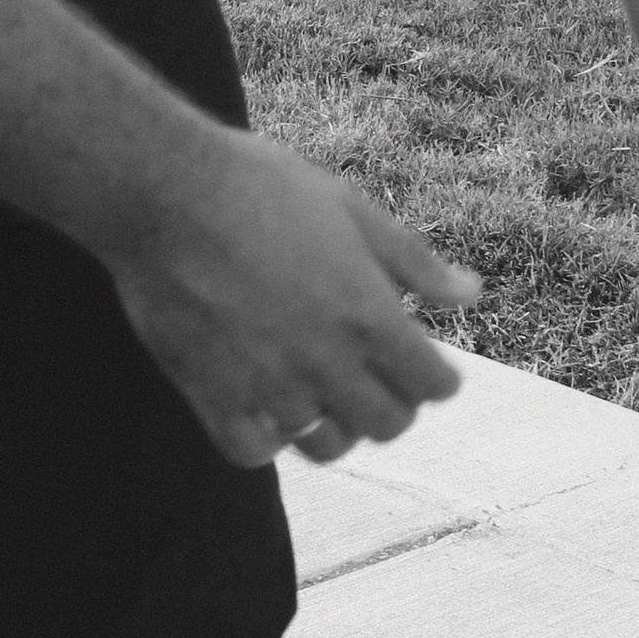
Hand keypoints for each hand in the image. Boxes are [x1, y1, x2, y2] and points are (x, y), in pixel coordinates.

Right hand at [110, 127, 479, 468]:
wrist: (167, 190)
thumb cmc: (262, 185)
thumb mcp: (351, 209)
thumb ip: (414, 262)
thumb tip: (472, 294)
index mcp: (369, 314)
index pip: (431, 386)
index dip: (435, 377)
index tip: (423, 366)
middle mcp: (326, 360)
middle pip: (387, 424)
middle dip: (393, 404)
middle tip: (376, 378)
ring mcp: (269, 384)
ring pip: (326, 446)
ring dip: (335, 425)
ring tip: (324, 394)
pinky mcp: (213, 395)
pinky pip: (255, 451)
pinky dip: (269, 439)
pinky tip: (267, 408)